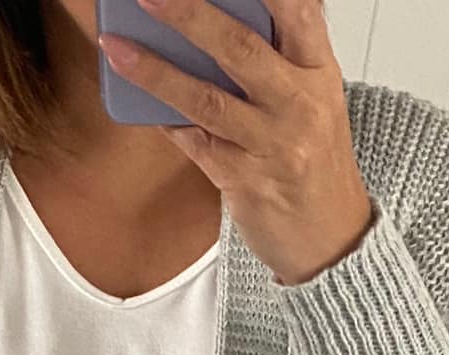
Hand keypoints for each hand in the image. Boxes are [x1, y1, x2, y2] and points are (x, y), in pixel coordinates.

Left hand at [98, 0, 374, 285]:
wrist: (331, 237)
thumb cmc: (314, 161)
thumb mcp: (311, 99)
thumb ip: (277, 60)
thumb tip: (214, 21)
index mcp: (319, 71)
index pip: (298, 10)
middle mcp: (299, 103)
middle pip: (240, 48)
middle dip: (190, 15)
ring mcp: (272, 145)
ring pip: (207, 99)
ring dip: (156, 71)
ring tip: (118, 47)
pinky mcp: (245, 181)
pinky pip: (195, 143)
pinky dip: (165, 120)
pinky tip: (137, 101)